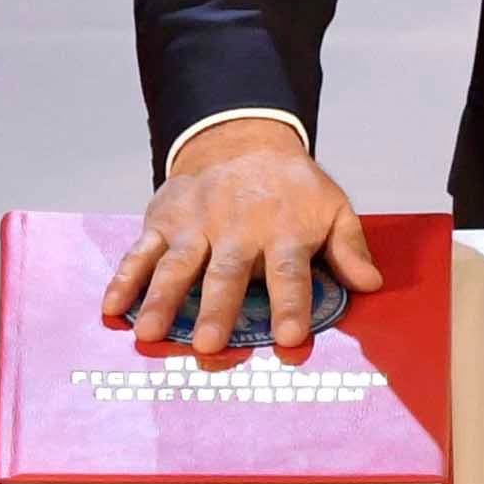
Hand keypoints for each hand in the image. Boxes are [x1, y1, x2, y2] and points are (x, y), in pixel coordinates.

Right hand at [105, 114, 383, 359]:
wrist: (243, 138)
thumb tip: (372, 284)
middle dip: (217, 309)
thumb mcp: (332, 208)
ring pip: (177, 265)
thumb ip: (349, 248)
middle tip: (208, 345)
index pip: (289, 272)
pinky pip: (141, 251)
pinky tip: (112, 307)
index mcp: (282, 230)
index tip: (289, 339)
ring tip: (151, 333)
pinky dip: (124, 278)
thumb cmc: (291, 188)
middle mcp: (236, 228)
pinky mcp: (164, 220)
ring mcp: (196, 225)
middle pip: (226, 273)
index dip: (290, 304)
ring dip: (163, 299)